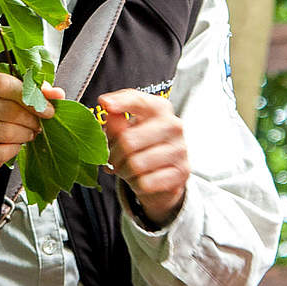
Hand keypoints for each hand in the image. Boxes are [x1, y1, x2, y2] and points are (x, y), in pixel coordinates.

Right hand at [0, 67, 62, 188]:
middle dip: (31, 118)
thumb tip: (56, 94)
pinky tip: (13, 144)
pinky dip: (13, 149)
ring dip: (25, 134)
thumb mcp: (6, 90)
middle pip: (6, 109)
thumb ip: (31, 88)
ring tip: (28, 133)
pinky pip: (0, 152)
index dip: (30, 96)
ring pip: (5, 132)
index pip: (2, 83)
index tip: (48, 108)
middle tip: (39, 123)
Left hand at [100, 89, 188, 227]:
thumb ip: (116, 121)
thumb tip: (108, 109)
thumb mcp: (127, 131)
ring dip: (124, 172)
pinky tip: (140, 179)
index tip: (105, 103)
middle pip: (128, 141)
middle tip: (113, 159)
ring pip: (136, 164)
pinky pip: (146, 182)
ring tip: (127, 169)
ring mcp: (180, 149)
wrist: (165, 174)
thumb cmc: (142, 147)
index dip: (120, 102)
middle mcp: (173, 126)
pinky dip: (136, 185)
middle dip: (114, 155)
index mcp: (160, 109)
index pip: (139, 101)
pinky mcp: (181, 172)